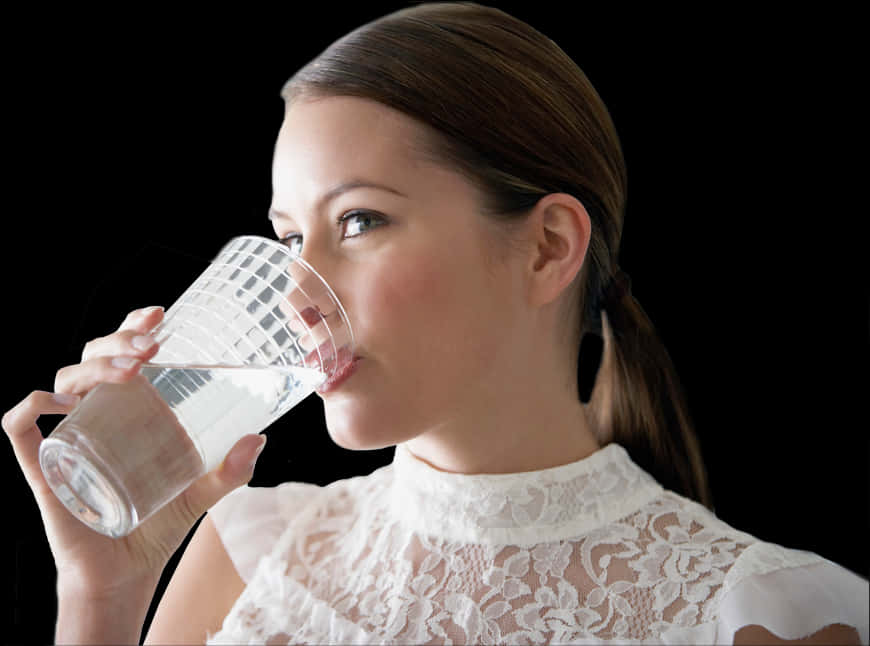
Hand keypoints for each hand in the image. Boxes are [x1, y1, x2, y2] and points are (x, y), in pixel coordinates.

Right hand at [3, 306, 265, 597]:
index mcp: (129, 410)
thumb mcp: (201, 492)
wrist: (124, 575)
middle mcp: (96, 415)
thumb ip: (230, 470)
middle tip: (151, 348)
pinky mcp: (44, 467)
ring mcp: (69, 437)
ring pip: (65, 379)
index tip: (159, 314)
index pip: (123, 354)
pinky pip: (21, 426)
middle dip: (119, 340)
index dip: (133, 326)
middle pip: (93, 357)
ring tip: (130, 370)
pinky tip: (65, 404)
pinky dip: (34, 405)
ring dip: (94, 365)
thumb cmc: (159, 527)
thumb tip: (259, 438)